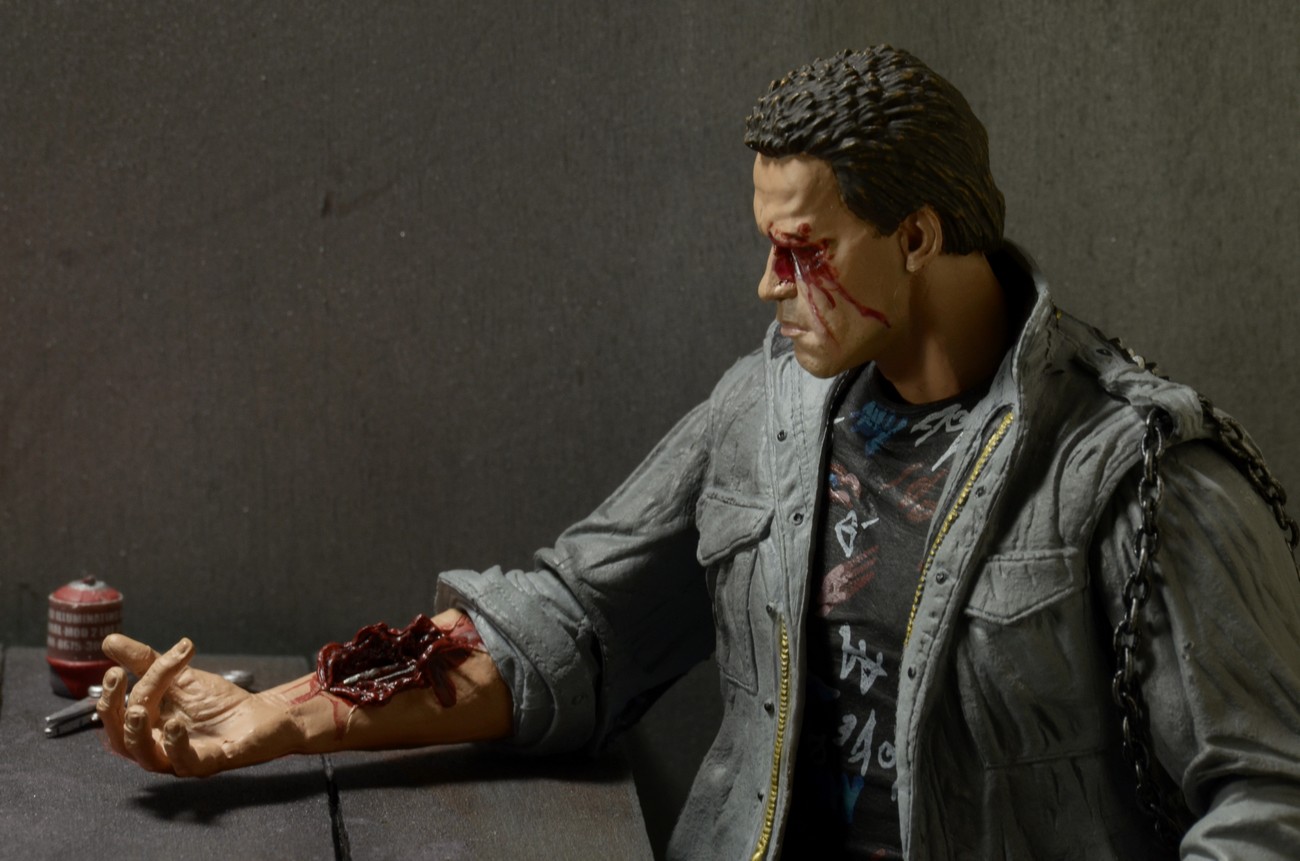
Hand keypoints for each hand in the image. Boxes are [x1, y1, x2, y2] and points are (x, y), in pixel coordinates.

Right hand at [97, 634, 300, 776]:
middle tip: (119, 680)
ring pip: (147, 758)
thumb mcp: (180, 677)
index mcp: (147, 729)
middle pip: (123, 740)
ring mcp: (181, 759)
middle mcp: (158, 748)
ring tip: (138, 708)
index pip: (120, 715)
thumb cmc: (217, 702)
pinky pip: (186, 763)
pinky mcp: (209, 762)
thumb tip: (109, 641)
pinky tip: (174, 725)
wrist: (261, 713)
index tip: (114, 669)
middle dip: (114, 712)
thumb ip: (147, 662)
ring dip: (137, 733)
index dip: (111, 695)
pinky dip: (176, 745)